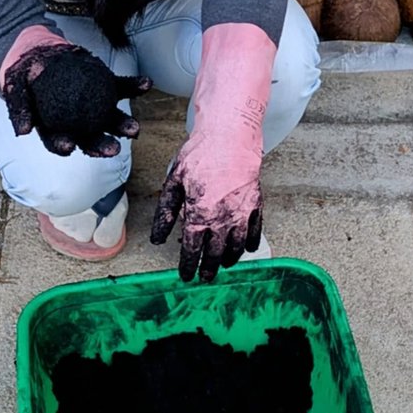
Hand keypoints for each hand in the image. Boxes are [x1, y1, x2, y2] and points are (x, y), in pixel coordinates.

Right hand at [2, 38, 150, 157]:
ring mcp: (93, 104)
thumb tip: (23, 131)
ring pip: (110, 118)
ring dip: (123, 124)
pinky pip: (121, 87)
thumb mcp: (15, 89)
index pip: (60, 141)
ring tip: (134, 128)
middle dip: (102, 145)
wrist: (37, 53)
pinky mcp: (105, 86)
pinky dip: (134, 86)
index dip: (64, 145)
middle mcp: (77, 121)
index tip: (68, 147)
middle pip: (90, 136)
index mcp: (54, 127)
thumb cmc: (24, 76)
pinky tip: (146, 84)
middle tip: (113, 149)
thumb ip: (19, 108)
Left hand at [151, 133, 263, 281]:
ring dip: (228, 259)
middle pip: (215, 254)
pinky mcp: (255, 204)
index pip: (192, 250)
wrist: (230, 136)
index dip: (187, 266)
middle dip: (208, 268)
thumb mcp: (174, 182)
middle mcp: (222, 219)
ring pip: (236, 247)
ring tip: (223, 264)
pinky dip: (250, 243)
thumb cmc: (200, 155)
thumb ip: (166, 213)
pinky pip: (255, 231)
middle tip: (205, 276)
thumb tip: (156, 238)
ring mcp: (241, 213)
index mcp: (199, 215)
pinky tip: (246, 248)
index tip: (186, 275)